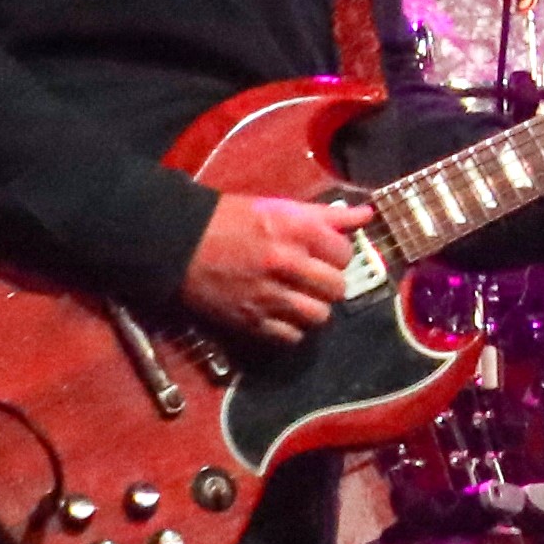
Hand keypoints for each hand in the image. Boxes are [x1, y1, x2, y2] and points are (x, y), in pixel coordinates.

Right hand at [183, 190, 372, 346]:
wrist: (176, 244)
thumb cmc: (228, 220)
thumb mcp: (276, 207)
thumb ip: (325, 215)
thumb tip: (367, 215)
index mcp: (294, 230)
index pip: (344, 253)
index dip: (337, 254)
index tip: (323, 254)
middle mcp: (286, 264)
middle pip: (337, 287)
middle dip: (329, 283)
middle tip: (313, 278)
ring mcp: (268, 295)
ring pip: (319, 315)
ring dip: (313, 308)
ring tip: (299, 298)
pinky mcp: (250, 321)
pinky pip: (291, 336)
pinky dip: (291, 328)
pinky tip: (281, 314)